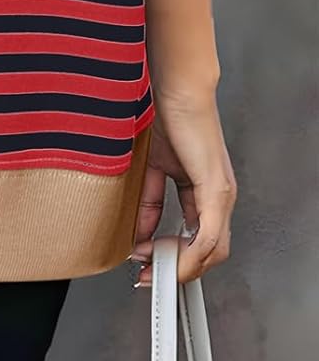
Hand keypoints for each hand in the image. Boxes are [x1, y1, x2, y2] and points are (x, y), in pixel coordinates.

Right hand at [129, 88, 236, 286]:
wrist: (175, 87)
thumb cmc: (165, 115)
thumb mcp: (152, 166)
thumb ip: (149, 201)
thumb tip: (140, 229)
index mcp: (205, 191)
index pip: (197, 238)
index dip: (171, 256)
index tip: (146, 262)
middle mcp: (220, 196)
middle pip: (209, 252)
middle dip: (176, 268)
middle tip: (148, 273)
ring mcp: (221, 194)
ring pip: (213, 251)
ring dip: (181, 265)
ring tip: (153, 266)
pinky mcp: (216, 189)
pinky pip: (208, 236)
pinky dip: (189, 254)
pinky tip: (169, 257)